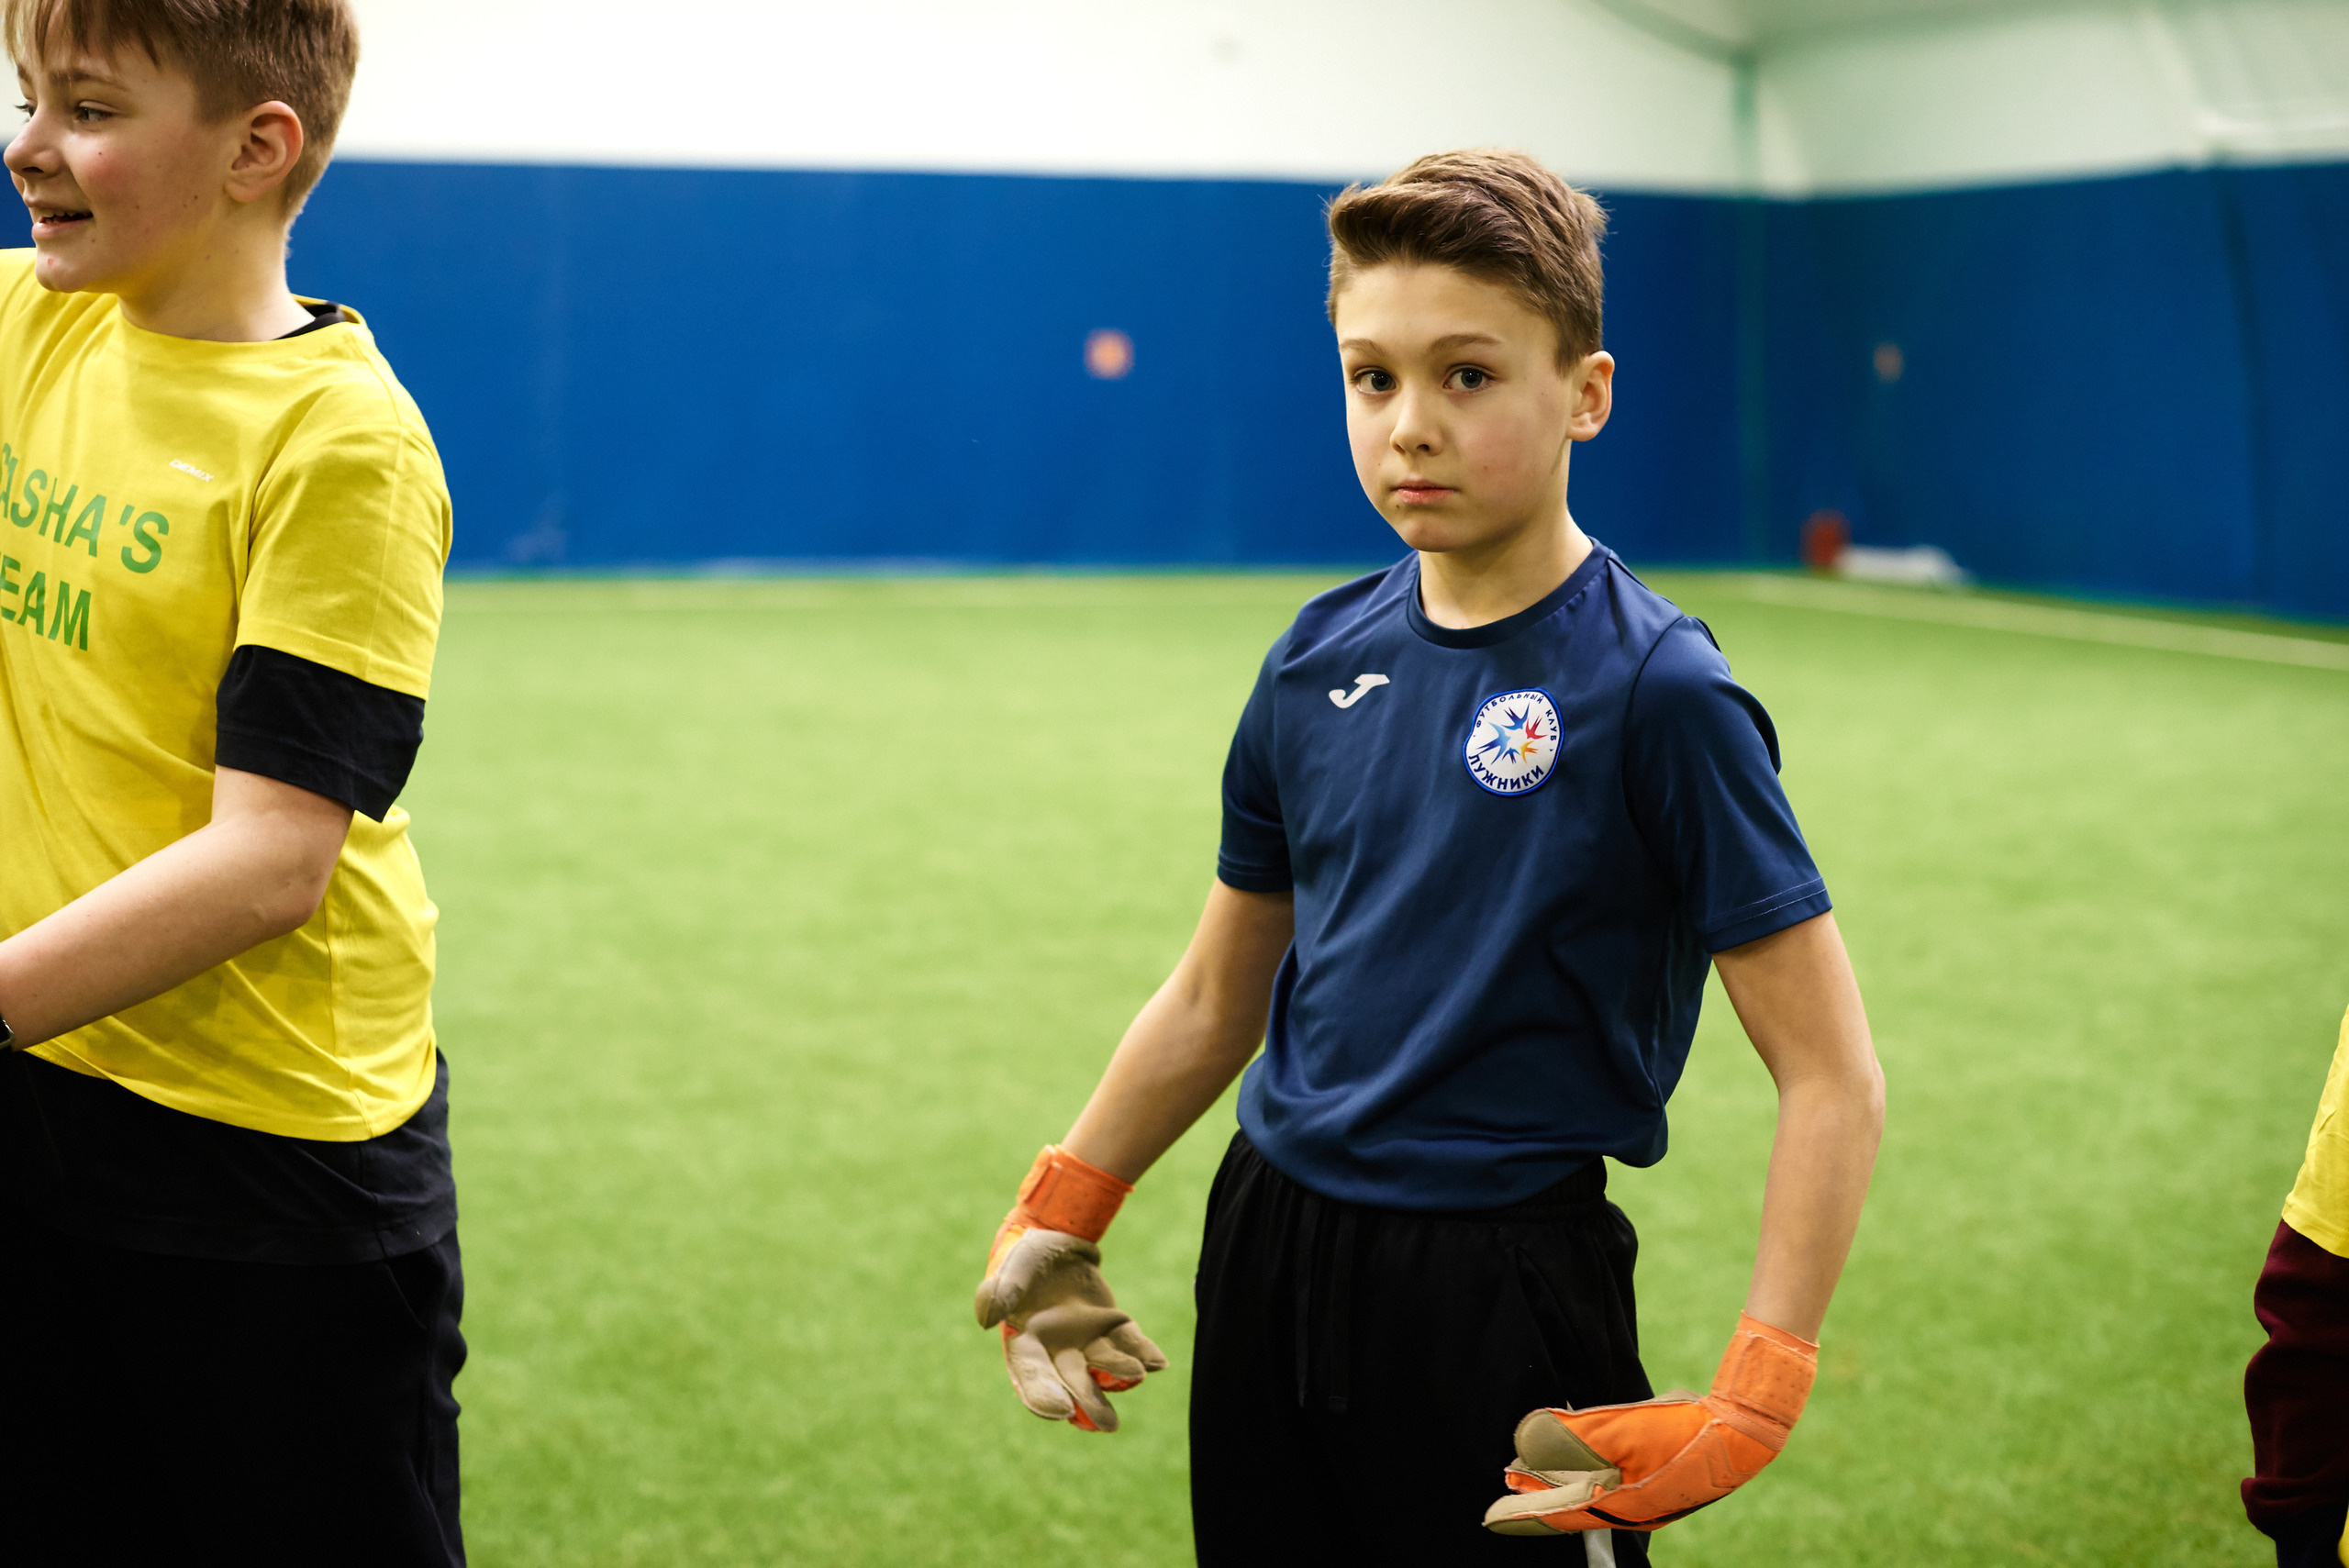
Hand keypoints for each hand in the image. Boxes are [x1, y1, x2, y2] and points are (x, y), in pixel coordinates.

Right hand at [974, 1146, 1168, 1432]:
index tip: (1060, 1410)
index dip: (1043, 1396)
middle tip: (1108, 1424)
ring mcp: (1086, 1341)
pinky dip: (1143, 1352)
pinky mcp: (1111, 1326)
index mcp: (1025, 1344)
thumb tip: (987, 1319)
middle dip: (1089, 1402)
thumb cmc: (1025, 1256)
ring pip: (1105, 1364)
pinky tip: (1157, 1362)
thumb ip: (1000, 1291)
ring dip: (1120, 1373)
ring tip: (1137, 1375)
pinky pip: (1129, 1343)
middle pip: (1073, 1382)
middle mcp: (1057, 1351)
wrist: (1055, 1239)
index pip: (1031, 1377)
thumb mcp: (1012, 1268)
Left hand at [1483, 1313, 1816, 1534]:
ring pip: (1591, 1492)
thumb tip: (1525, 1443)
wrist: (1744, 1431)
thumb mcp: (1622, 1431)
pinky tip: (1583, 1460)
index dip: (1524, 1513)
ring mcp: (1649, 1496)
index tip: (1492, 1515)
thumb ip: (1571, 1438)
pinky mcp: (1660, 1478)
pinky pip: (1612, 1478)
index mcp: (1620, 1507)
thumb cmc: (1683, 1434)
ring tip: (1531, 1474)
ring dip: (1560, 1483)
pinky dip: (1588, 1470)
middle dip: (1538, 1499)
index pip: (1560, 1515)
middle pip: (1573, 1506)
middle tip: (1505, 1490)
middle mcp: (1632, 1510)